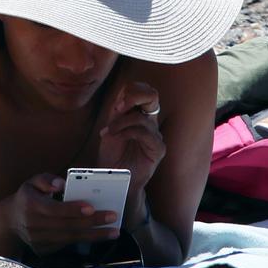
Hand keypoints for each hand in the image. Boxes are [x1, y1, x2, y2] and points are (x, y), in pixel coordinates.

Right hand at [3, 173, 121, 255]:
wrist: (11, 222)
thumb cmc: (28, 197)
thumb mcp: (32, 182)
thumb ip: (46, 179)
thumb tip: (61, 183)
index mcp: (31, 205)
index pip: (54, 210)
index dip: (73, 209)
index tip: (91, 207)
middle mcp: (34, 225)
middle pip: (67, 226)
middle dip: (92, 222)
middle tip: (112, 217)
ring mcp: (38, 241)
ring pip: (70, 239)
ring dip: (94, 235)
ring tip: (114, 231)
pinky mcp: (44, 250)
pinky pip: (67, 245)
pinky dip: (85, 241)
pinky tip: (100, 236)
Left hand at [96, 80, 166, 208]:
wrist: (114, 177)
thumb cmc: (112, 153)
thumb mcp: (111, 127)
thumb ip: (117, 113)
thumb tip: (122, 98)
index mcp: (139, 113)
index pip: (142, 90)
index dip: (130, 90)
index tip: (116, 104)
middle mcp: (150, 121)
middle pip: (152, 94)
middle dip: (133, 96)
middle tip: (119, 107)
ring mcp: (155, 134)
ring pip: (141, 117)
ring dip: (121, 122)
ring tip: (109, 132)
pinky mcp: (158, 149)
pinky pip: (144, 133)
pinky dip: (126, 132)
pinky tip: (116, 138)